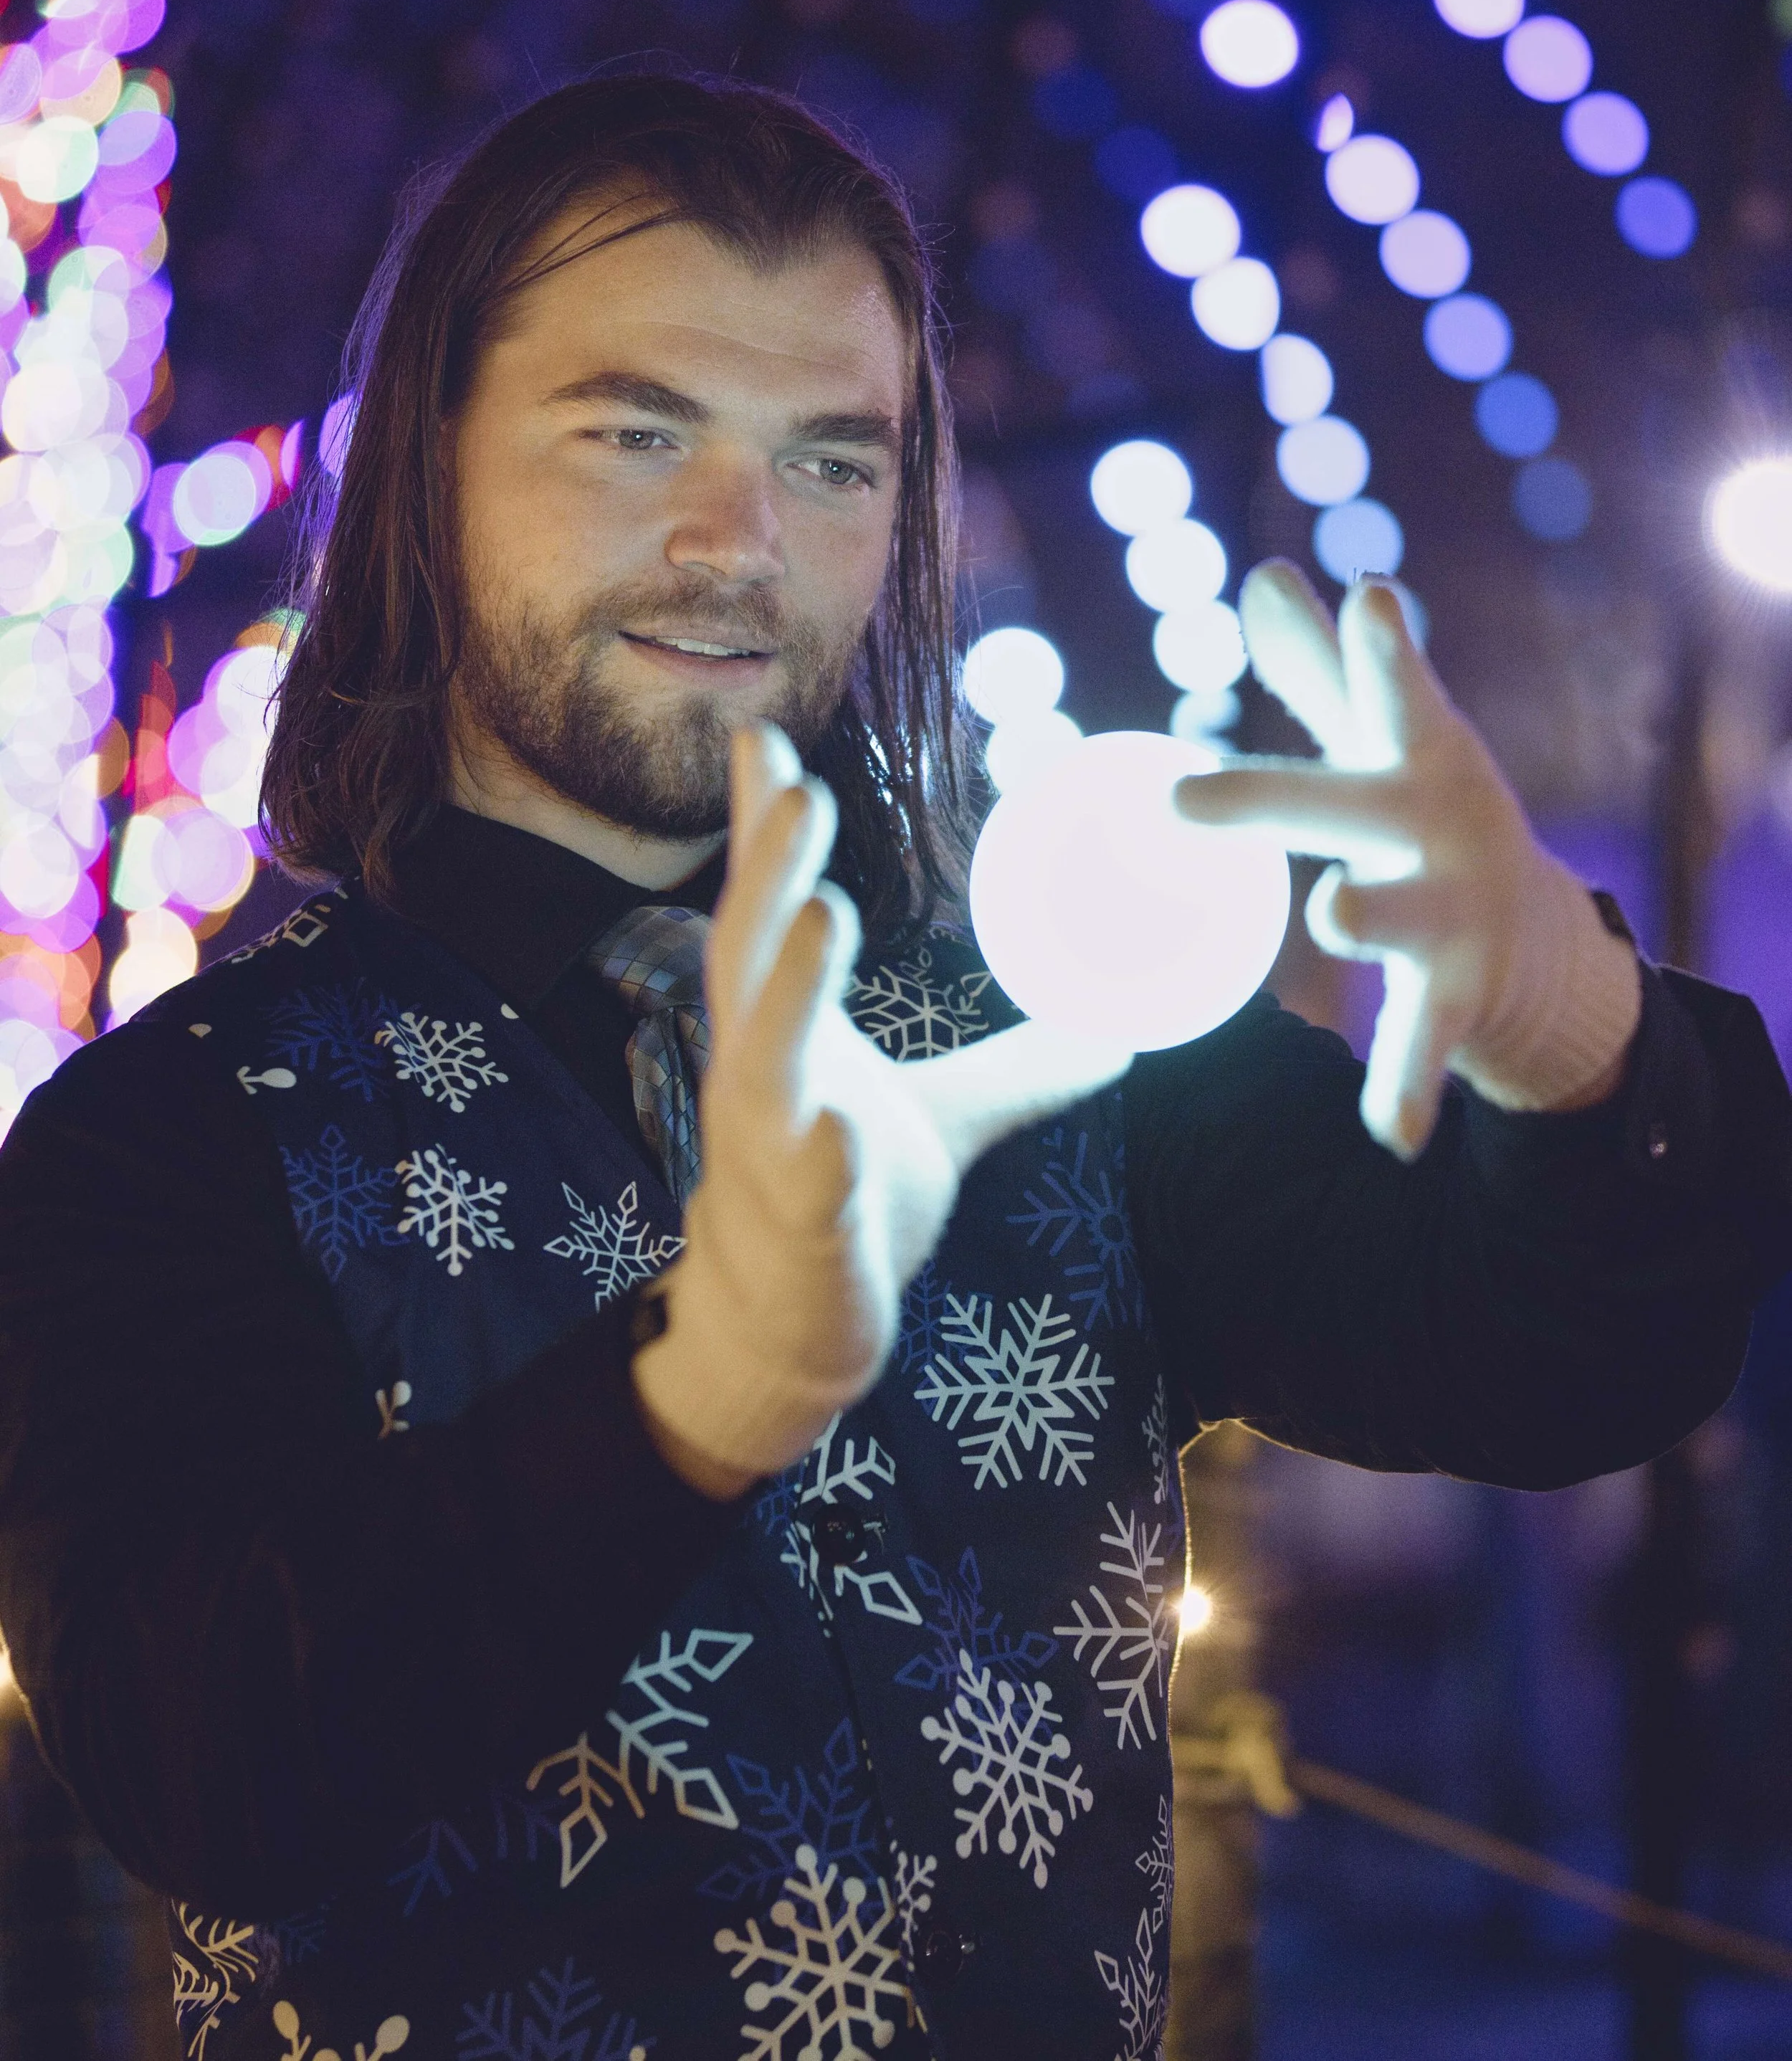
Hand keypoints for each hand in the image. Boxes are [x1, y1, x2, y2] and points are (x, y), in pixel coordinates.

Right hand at [632, 724, 1132, 1492]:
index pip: (765, 912)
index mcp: (780, 1034)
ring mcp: (768, 1156)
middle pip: (752, 960)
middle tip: (801, 790)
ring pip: (766, 1062)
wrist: (783, 1336)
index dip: (761, 830)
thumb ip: (1014, 1068)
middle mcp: (758, 1077)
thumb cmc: (838, 1202)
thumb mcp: (938, 1119)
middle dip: (769, 873)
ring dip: (790, 986)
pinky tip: (840, 1129)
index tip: (761, 738)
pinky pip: (810, 1194)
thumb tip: (1115, 1028)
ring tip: (823, 910)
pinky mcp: (799, 1235)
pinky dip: (822, 1161)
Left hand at [1173, 562, 1639, 1162]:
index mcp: (1411, 756)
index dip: (1377, 648)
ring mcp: (1451, 912)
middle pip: (1346, 806)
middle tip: (1185, 797)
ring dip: (1365, 920)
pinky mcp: (1458, 993)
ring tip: (1331, 918)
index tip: (1364, 596)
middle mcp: (1434, 827)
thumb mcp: (1388, 738)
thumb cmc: (1429, 810)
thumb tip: (1268, 577)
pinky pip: (1420, 1042)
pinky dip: (1408, 1087)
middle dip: (1270, 799)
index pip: (1389, 691)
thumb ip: (1322, 667)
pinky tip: (1392, 1135)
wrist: (1536, 934)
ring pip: (1396, 920)